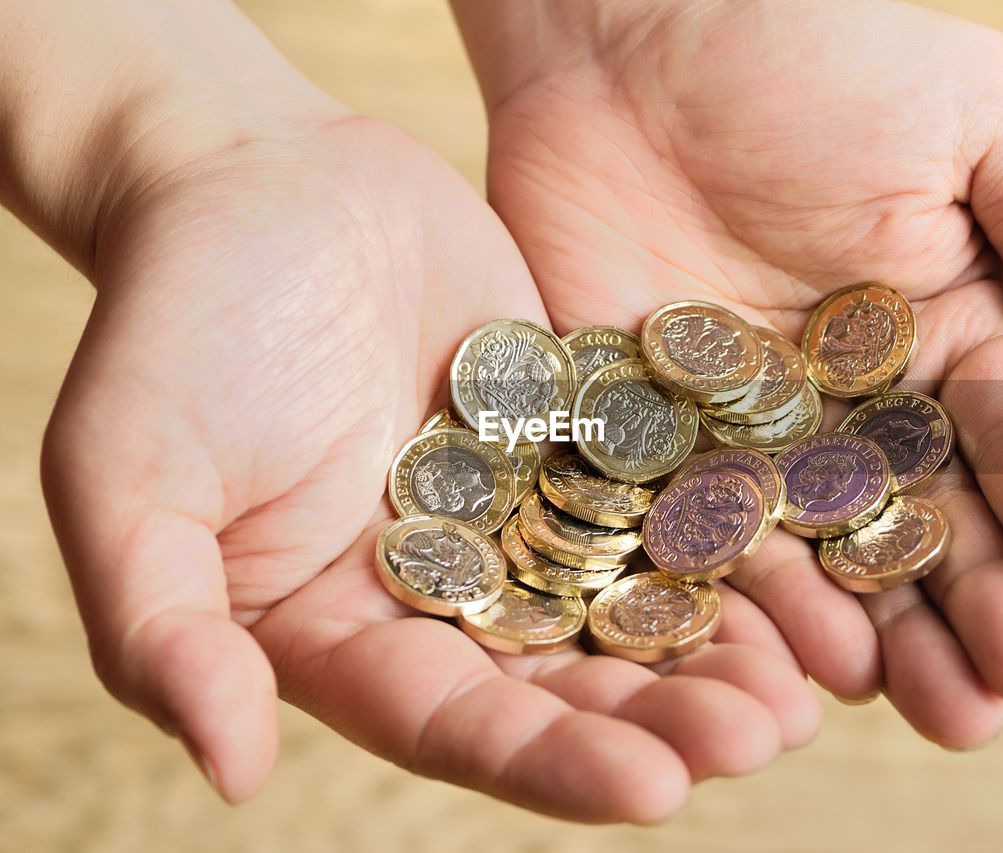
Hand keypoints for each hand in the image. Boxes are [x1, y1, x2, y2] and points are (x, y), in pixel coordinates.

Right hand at [27, 3, 815, 822]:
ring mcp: (516, 515)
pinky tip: (795, 564)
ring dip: (712, 647)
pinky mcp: (574, 437)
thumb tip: (227, 767)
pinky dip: (717, 535)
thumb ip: (165, 627)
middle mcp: (441, 593)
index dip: (553, 762)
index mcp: (341, 631)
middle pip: (564, 683)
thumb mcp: (128, 476)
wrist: (262, 185)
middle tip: (764, 737)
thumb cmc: (175, 325)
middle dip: (663, 718)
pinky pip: (654, 496)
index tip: (657, 788)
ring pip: (625, 602)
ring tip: (806, 686)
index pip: (453, 724)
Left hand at [456, 0, 1002, 745]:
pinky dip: (750, 598)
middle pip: (923, 523)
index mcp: (940, 335)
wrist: (636, 33)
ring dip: (882, 633)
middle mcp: (850, 402)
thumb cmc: (814, 52)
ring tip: (937, 709)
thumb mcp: (975, 113)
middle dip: (977, 605)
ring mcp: (748, 430)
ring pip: (823, 552)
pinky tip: (800, 661)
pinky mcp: (649, 437)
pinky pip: (703, 532)